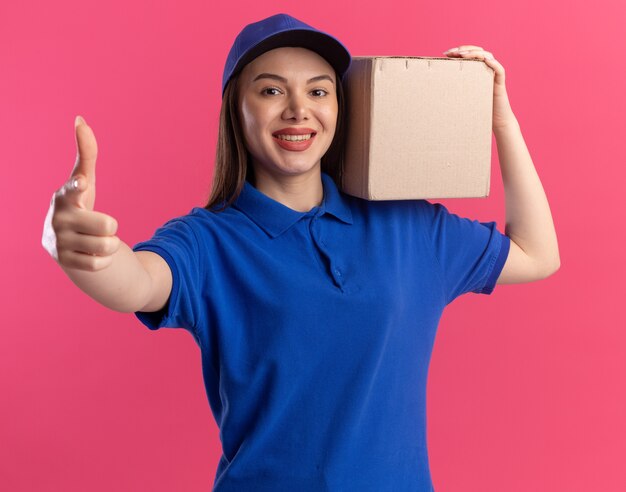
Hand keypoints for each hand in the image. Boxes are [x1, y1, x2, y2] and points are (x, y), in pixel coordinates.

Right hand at [42, 116, 119, 270]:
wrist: (65, 240)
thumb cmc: (78, 203)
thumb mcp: (85, 181)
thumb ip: (86, 153)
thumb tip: (80, 119)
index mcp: (65, 196)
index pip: (73, 191)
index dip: (78, 188)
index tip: (81, 183)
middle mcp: (58, 219)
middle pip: (108, 226)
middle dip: (112, 227)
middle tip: (100, 227)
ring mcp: (59, 241)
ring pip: (107, 246)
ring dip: (109, 244)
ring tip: (96, 240)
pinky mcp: (63, 262)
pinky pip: (100, 263)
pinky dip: (103, 260)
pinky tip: (91, 253)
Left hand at [443, 45, 516, 129]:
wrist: (496, 120)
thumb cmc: (477, 109)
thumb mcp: (463, 96)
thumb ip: (454, 89)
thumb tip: (434, 88)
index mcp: (477, 70)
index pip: (469, 54)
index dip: (458, 51)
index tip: (445, 53)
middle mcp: (486, 69)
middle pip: (478, 51)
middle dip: (464, 49)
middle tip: (451, 52)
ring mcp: (494, 75)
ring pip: (488, 57)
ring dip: (475, 53)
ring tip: (463, 55)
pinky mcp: (500, 83)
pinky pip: (499, 70)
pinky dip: (493, 63)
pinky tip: (485, 60)